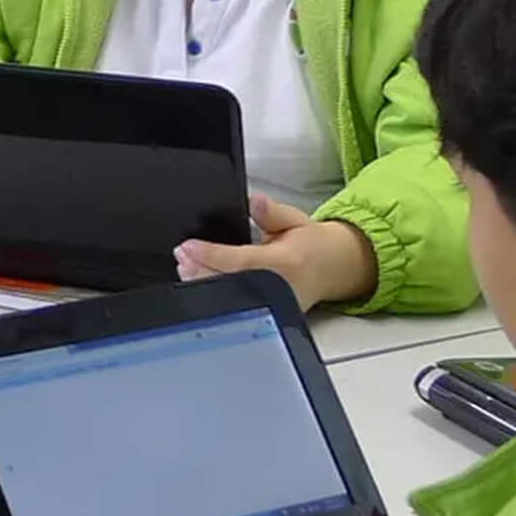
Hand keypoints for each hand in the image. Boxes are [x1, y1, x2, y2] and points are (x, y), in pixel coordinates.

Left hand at [178, 195, 379, 309]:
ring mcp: (269, 305)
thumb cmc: (312, 246)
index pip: (240, 261)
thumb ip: (273, 212)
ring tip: (185, 266)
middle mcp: (276, 288)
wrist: (333, 270)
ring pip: (227, 298)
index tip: (188, 246)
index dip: (210, 255)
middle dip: (199, 270)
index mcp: (284, 263)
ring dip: (200, 282)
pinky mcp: (264, 314)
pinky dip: (212, 293)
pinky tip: (197, 281)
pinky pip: (233, 305)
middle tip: (182, 256)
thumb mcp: (297, 220)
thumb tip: (255, 202)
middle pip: (227, 283)